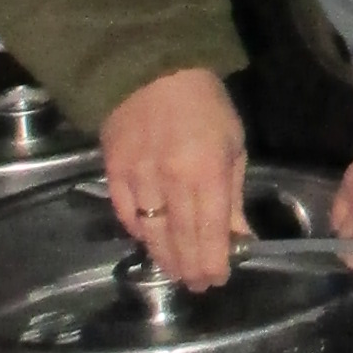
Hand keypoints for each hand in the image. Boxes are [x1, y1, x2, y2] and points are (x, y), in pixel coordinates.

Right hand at [101, 66, 249, 285]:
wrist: (151, 68)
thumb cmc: (204, 104)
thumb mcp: (232, 144)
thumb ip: (233, 195)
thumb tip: (239, 238)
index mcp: (206, 172)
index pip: (210, 232)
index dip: (213, 262)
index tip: (217, 279)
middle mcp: (170, 181)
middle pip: (180, 240)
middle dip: (191, 268)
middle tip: (198, 284)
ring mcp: (138, 178)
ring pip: (151, 234)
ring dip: (165, 259)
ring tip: (176, 271)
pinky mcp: (113, 172)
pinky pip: (126, 215)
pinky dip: (139, 233)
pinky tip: (151, 242)